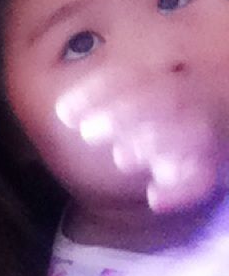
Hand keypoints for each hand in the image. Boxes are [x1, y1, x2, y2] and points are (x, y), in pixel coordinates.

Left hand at [55, 72, 227, 211]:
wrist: (218, 130)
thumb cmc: (157, 115)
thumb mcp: (134, 98)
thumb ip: (104, 101)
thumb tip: (62, 112)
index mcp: (165, 76)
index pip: (130, 75)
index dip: (94, 91)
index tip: (62, 112)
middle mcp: (191, 96)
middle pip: (165, 97)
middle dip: (122, 114)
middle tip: (87, 132)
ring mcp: (208, 128)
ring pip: (193, 131)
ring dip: (154, 142)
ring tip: (122, 157)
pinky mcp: (216, 161)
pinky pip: (206, 175)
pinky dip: (183, 190)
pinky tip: (155, 200)